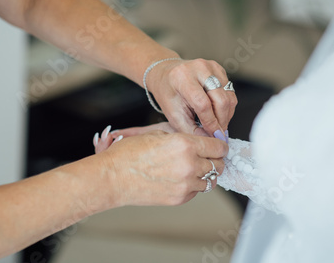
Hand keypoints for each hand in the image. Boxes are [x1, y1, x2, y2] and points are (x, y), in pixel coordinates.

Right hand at [92, 125, 226, 205]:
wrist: (112, 177)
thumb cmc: (129, 153)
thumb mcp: (158, 134)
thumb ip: (182, 138)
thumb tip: (198, 141)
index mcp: (185, 144)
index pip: (219, 147)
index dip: (220, 146)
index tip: (219, 147)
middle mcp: (189, 165)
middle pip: (219, 164)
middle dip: (216, 160)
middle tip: (210, 157)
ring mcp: (186, 184)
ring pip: (211, 180)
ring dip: (206, 174)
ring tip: (194, 168)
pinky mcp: (180, 198)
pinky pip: (197, 190)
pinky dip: (194, 184)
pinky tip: (181, 178)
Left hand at [146, 59, 236, 139]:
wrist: (167, 75)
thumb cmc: (169, 94)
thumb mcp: (174, 115)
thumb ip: (191, 130)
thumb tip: (210, 139)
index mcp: (183, 78)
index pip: (203, 103)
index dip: (211, 123)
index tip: (215, 136)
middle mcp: (199, 68)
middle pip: (220, 99)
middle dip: (222, 120)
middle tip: (219, 133)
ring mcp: (211, 67)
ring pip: (229, 96)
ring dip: (227, 114)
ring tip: (218, 124)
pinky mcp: (219, 69)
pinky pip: (230, 91)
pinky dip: (227, 106)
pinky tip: (218, 112)